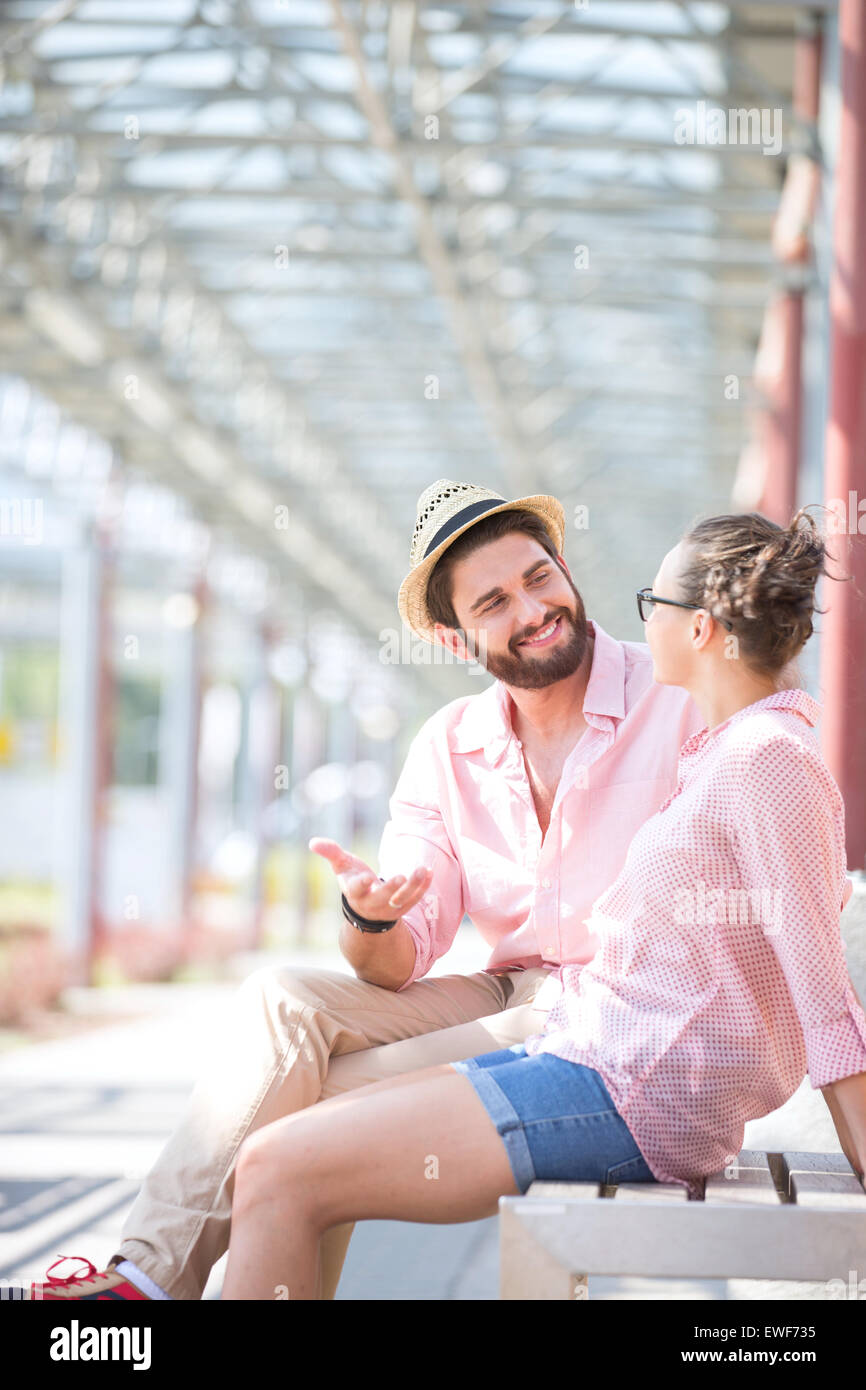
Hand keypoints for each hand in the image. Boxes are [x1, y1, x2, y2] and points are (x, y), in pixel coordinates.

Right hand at [308, 838, 432, 923]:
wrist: (366, 907)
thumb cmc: (353, 879)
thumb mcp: (342, 866)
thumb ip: (330, 853)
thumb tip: (312, 842)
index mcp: (354, 892)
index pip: (356, 890)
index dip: (361, 884)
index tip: (366, 878)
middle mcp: (371, 903)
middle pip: (382, 898)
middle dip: (391, 889)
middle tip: (400, 877)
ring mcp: (389, 908)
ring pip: (403, 900)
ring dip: (413, 886)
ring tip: (422, 869)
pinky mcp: (403, 908)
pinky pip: (416, 899)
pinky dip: (423, 886)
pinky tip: (429, 871)